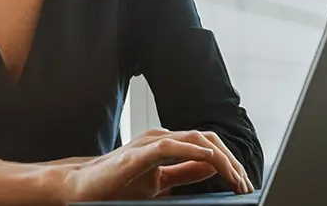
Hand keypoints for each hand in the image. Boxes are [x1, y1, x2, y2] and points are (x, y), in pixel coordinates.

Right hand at [63, 129, 252, 200]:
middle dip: (230, 161)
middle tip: (244, 183)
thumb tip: (212, 167)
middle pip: (207, 140)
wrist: (81, 187)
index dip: (229, 162)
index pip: (207, 147)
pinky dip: (192, 151)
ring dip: (219, 158)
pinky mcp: (137, 154)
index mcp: (168, 144)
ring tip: (233, 176)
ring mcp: (149, 143)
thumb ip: (184, 172)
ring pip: (194, 140)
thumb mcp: (159, 181)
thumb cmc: (117, 184)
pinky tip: (209, 159)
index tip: (242, 184)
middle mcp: (161, 138)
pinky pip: (170, 147)